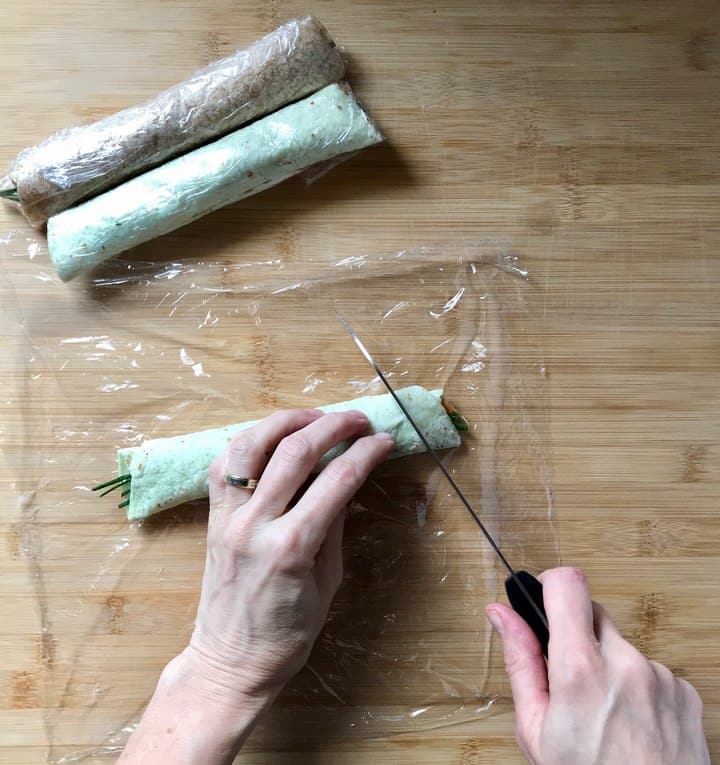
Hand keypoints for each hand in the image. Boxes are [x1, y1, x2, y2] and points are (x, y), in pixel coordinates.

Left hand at [185, 408, 394, 703]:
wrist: (229, 662)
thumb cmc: (287, 636)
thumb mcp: (327, 584)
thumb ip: (334, 527)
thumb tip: (346, 481)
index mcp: (292, 547)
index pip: (337, 480)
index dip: (365, 453)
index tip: (383, 440)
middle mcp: (255, 524)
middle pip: (295, 452)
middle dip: (333, 426)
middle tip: (357, 420)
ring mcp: (227, 517)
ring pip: (251, 445)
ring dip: (286, 421)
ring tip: (314, 417)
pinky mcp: (212, 517)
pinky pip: (224, 464)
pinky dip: (250, 442)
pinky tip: (272, 438)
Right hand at [487, 567, 709, 764]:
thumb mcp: (535, 730)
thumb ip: (520, 661)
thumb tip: (501, 614)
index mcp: (580, 670)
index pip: (567, 584)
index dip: (550, 585)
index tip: (543, 600)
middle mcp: (626, 663)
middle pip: (594, 613)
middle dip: (576, 635)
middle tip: (569, 680)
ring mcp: (661, 676)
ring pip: (621, 645)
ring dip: (609, 665)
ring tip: (605, 713)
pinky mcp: (685, 692)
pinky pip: (651, 670)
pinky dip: (638, 687)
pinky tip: (632, 722)